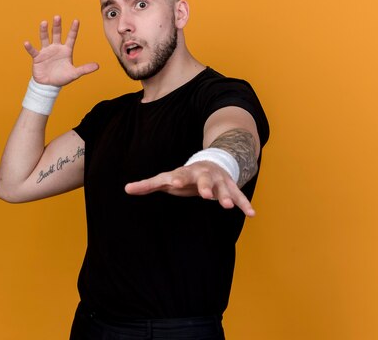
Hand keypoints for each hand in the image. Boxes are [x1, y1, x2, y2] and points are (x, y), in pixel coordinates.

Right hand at [24, 15, 98, 86]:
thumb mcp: (74, 74)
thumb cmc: (62, 78)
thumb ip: (84, 69)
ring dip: (44, 31)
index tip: (76, 20)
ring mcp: (46, 51)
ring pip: (45, 38)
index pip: (71, 38)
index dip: (73, 30)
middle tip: (58, 17)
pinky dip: (30, 47)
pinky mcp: (38, 57)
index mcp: (66, 50)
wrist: (49, 85)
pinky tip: (27, 43)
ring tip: (44, 23)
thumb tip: (97, 66)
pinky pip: (33, 51)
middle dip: (57, 26)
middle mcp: (56, 48)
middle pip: (57, 34)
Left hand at [124, 161, 255, 216]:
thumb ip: (148, 185)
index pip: (179, 176)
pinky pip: (239, 195)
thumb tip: (126, 189)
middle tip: (205, 195)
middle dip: (205, 186)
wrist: (212, 163)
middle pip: (204, 179)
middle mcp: (203, 174)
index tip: (173, 184)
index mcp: (185, 173)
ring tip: (227, 206)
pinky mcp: (230, 187)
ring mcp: (218, 180)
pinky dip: (244, 204)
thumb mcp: (167, 179)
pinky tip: (252, 214)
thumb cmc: (183, 177)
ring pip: (223, 188)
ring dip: (225, 196)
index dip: (176, 180)